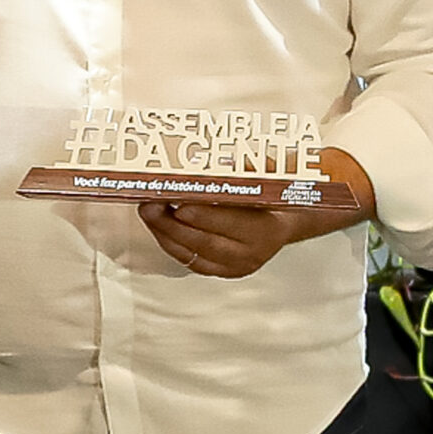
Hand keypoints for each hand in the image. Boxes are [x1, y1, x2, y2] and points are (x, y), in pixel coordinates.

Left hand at [138, 148, 375, 278]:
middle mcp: (252, 253)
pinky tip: (157, 225)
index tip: (180, 203)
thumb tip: (209, 162)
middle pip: (204, 242)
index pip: (230, 224)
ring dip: (164, 232)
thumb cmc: (270, 193)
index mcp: (267, 229)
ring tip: (147, 211)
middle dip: (172, 223)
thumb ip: (241, 172)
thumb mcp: (263, 175)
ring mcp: (236, 266)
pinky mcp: (222, 271)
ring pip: (192, 254)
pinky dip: (170, 242)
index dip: (203, 215)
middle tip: (149, 204)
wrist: (285, 220)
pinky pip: (189, 260)